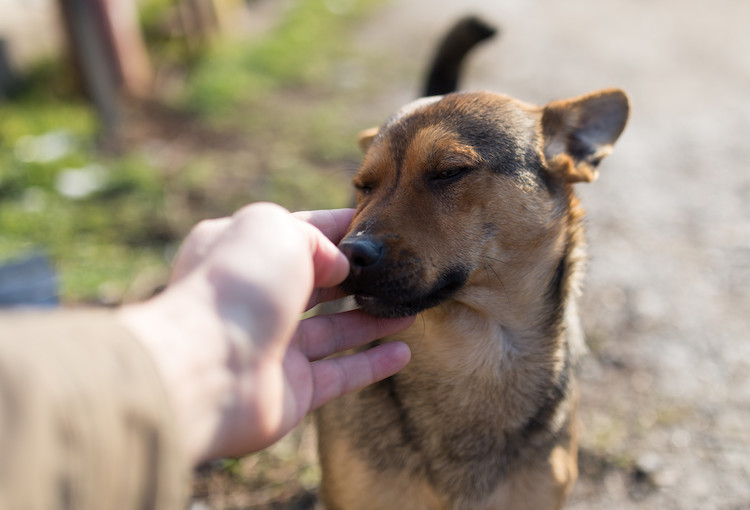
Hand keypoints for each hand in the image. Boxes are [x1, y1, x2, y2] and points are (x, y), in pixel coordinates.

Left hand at [119, 203, 413, 465]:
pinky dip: (372, 364)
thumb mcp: (273, 228)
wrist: (207, 371)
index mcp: (240, 253)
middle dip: (355, 279)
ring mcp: (273, 348)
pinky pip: (340, 374)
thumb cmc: (237, 287)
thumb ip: (313, 236)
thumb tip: (338, 266)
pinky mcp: (291, 392)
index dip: (336, 229)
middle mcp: (255, 300)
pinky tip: (402, 353)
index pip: (297, 235)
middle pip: (315, 286)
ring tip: (410, 310)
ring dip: (371, 320)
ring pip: (332, 331)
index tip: (373, 227)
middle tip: (395, 273)